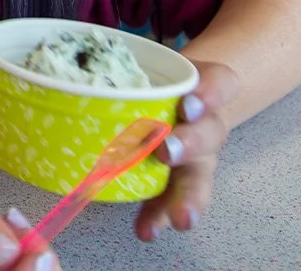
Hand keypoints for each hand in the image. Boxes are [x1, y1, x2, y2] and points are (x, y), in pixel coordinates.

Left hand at [134, 61, 239, 242]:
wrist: (184, 102)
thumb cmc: (161, 86)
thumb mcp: (153, 71)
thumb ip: (126, 75)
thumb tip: (79, 86)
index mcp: (203, 92)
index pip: (220, 83)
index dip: (209, 93)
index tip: (189, 103)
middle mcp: (205, 125)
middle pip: (211, 132)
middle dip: (189, 143)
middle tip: (167, 151)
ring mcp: (198, 156)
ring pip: (201, 174)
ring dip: (187, 195)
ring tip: (179, 216)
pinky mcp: (184, 181)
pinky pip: (175, 200)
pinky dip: (160, 216)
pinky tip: (148, 230)